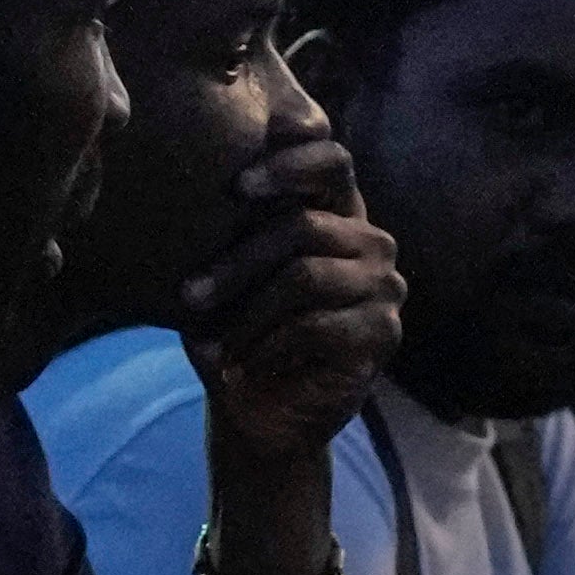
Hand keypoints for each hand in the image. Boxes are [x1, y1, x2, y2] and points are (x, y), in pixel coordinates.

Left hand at [179, 157, 410, 477]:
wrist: (257, 413)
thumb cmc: (236, 333)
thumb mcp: (222, 278)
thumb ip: (226, 231)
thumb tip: (190, 192)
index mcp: (335, 211)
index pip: (331, 160)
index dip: (289, 165)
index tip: (238, 186)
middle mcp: (369, 240)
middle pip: (302, 226)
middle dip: (236, 264)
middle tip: (189, 297)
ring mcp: (384, 285)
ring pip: (306, 276)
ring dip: (249, 316)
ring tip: (218, 346)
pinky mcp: (384, 331)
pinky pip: (317, 326)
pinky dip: (270, 348)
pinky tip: (248, 366)